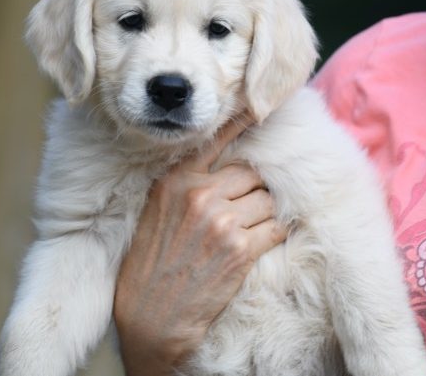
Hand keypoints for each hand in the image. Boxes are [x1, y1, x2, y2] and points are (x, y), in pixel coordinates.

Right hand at [113, 115, 286, 375]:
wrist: (150, 316)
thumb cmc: (151, 264)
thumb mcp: (156, 212)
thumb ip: (186, 184)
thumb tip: (221, 166)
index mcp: (176, 182)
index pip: (215, 140)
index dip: (241, 122)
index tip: (259, 108)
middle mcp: (200, 195)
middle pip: (251, 173)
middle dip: (254, 189)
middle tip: (246, 207)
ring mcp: (222, 222)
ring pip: (266, 200)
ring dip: (265, 213)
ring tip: (248, 231)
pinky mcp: (241, 250)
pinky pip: (275, 227)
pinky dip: (274, 233)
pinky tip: (258, 245)